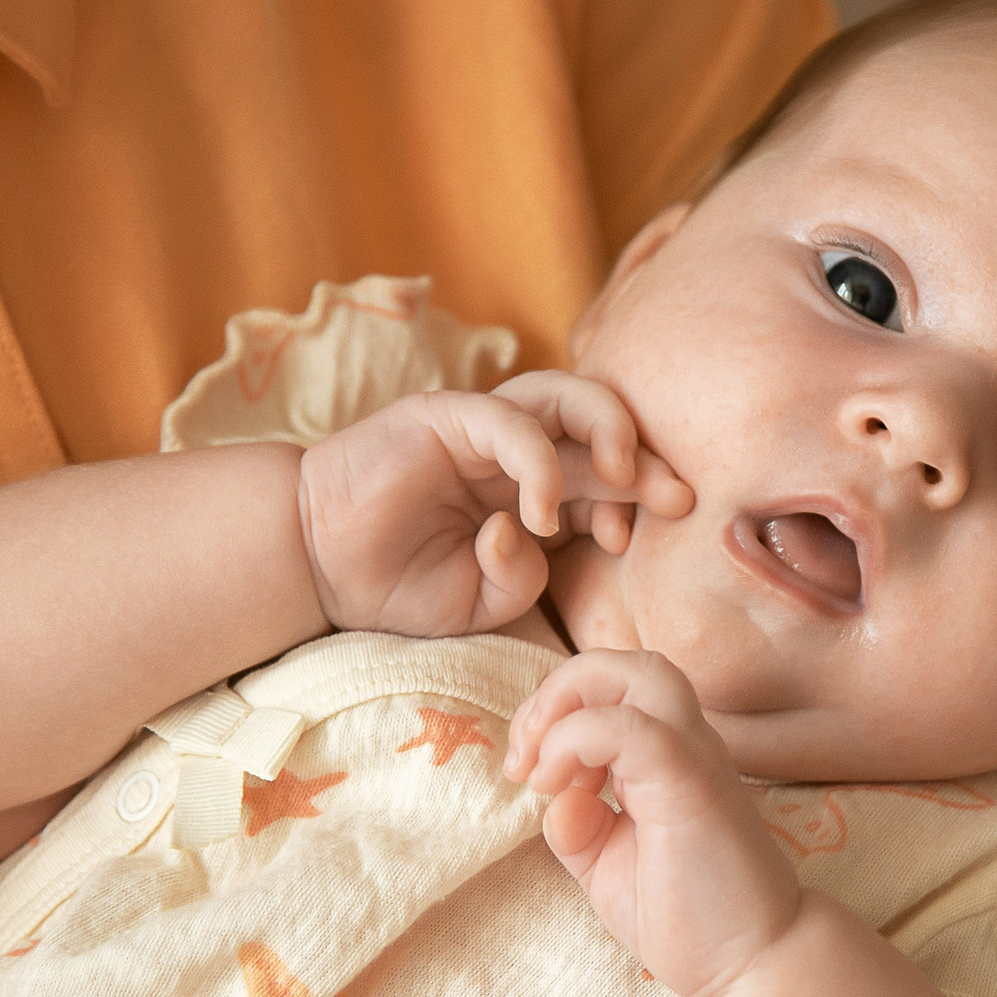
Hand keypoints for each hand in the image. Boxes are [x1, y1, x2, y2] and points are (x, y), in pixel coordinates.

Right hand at [296, 372, 690, 636]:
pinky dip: (540, 462)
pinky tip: (541, 513)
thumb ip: (522, 577)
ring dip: (611, 427)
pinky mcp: (445, 416)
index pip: (608, 478)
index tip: (637, 542)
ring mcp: (482, 429)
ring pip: (567, 395)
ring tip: (625, 477)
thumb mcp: (480, 601)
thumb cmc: (398, 584)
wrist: (318, 568)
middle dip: (648, 462)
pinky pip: (511, 421)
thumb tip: (535, 535)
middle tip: (679, 498)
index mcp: (534, 493)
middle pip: (602, 432)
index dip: (635, 500)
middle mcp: (517, 453)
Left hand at [504, 650, 803, 996]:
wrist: (750, 966)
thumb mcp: (607, 867)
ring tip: (541, 763)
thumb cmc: (688, 917)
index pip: (610, 688)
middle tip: (523, 756)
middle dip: (556, 691)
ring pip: (640, 672)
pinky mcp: (690, 784)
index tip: (526, 774)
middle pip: (624, 662)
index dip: (553, 714)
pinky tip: (560, 788)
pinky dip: (578, 739)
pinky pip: (632, 727)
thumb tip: (555, 797)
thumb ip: (575, 827)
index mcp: (666, 755)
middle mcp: (686, 743)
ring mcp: (693, 758)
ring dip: (570, 700)